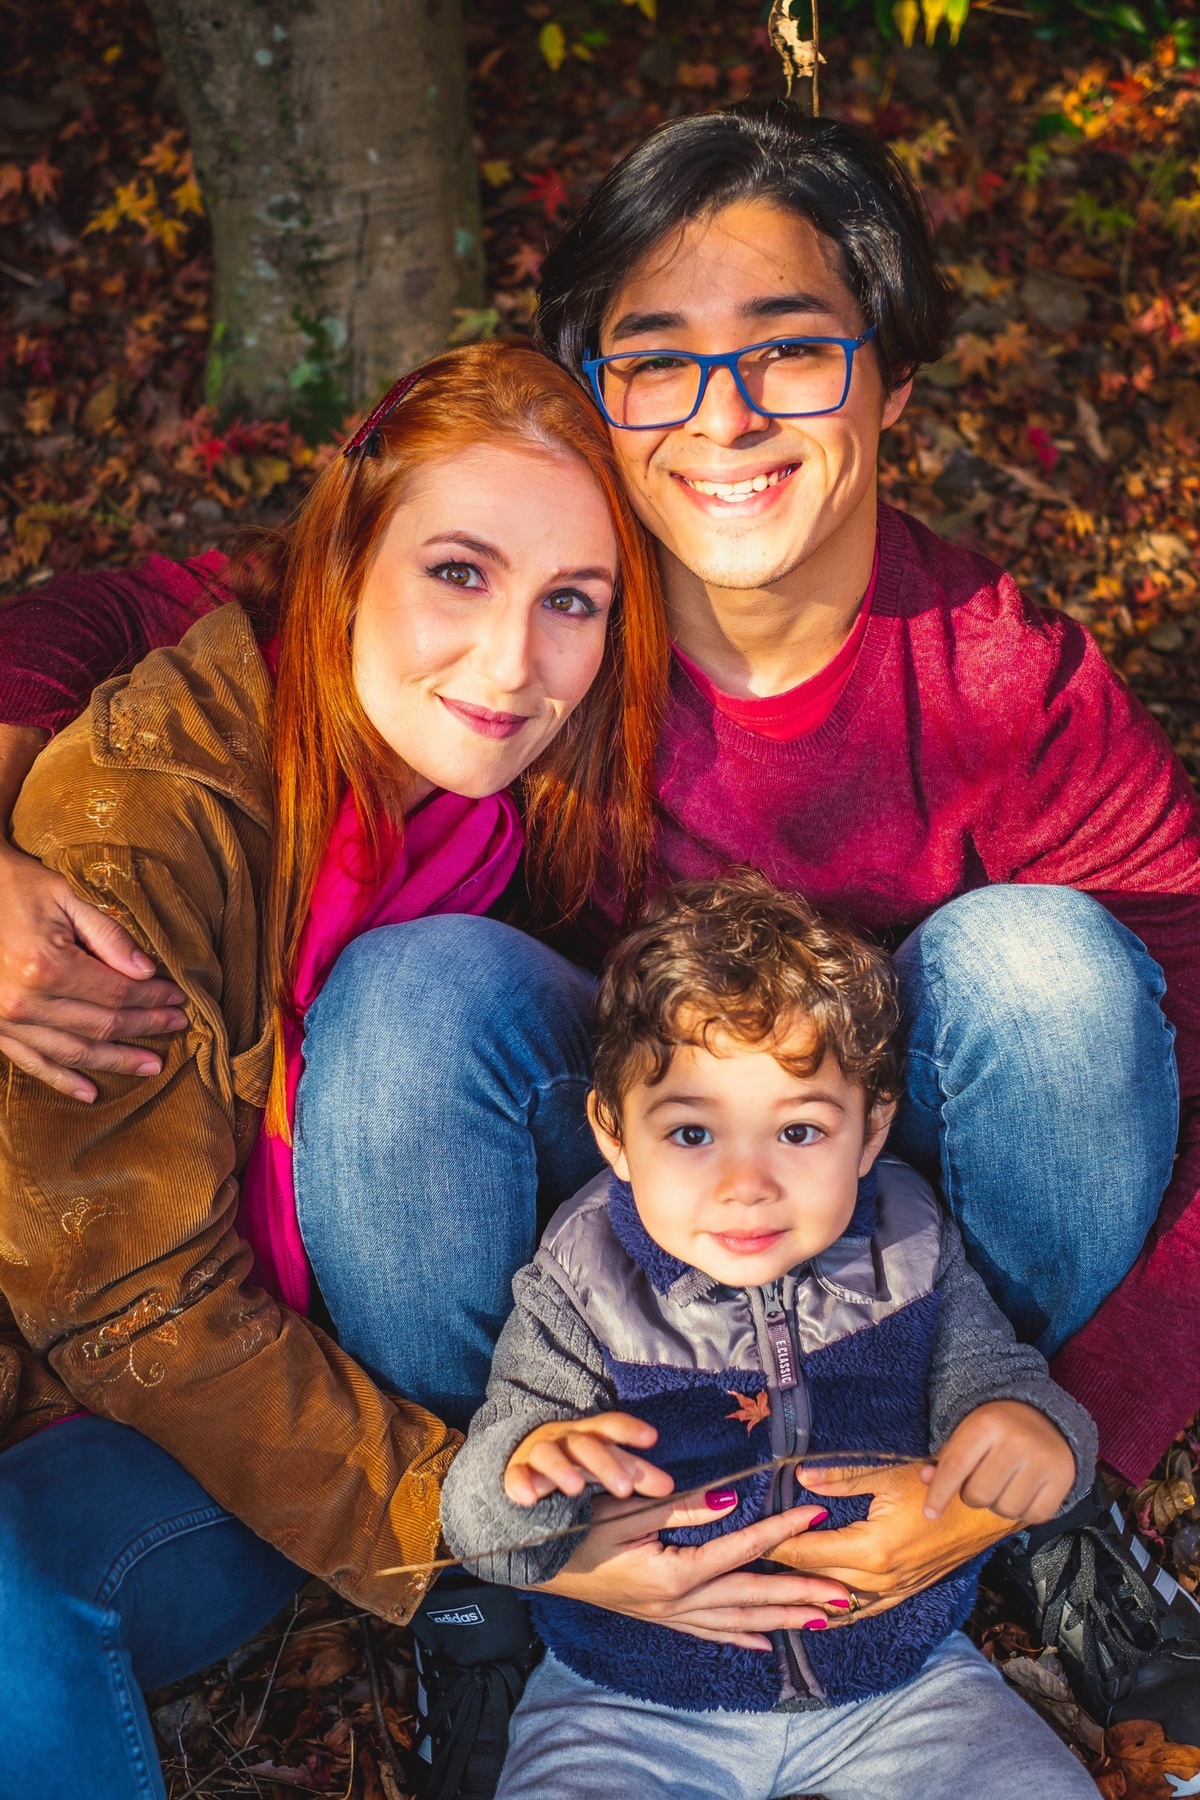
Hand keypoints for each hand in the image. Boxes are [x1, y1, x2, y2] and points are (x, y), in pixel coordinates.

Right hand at [0, 840, 187, 1100]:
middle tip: (177, 1026)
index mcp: (47, 967)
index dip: (152, 999)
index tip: (178, 998)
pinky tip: (91, 1093)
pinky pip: (33, 1063)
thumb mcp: (66, 897)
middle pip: (102, 1025)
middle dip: (145, 1027)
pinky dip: (63, 1080)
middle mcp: (26, 1002)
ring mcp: (5, 1021)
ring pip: (74, 1052)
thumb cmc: (17, 889)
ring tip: (151, 1066)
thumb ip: (109, 936)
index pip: (117, 994)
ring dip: (116, 1061)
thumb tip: (148, 972)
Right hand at [504, 1412, 674, 1506]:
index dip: (630, 1430)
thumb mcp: (606, 1465)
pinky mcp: (516, 1471)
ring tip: (576, 1489)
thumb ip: (638, 1475)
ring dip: (562, 1470)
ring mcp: (538, 1453)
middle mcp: (565, 1438)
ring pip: (550, 1455)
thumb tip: (679, 1490)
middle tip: (625, 1489)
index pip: (611, 1426)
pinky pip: (515, 1475)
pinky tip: (529, 1498)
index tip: (652, 1438)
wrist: (524, 1458)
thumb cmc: (575, 1462)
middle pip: (586, 1445)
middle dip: (605, 1464)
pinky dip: (521, 1484)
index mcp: (591, 1434)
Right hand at [534, 1489, 850, 1650]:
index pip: (740, 1550)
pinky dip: (743, 1638)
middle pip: (752, 1598)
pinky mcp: (663, 1620)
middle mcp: (679, 1603)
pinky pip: (713, 1634)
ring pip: (739, 1622)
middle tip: (843, 1592)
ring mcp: (672, 1617)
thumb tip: (728, 1501)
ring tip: (822, 1618)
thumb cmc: (579, 1531)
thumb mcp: (624, 1510)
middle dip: (800, 1594)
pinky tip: (767, 1642)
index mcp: (673, 1573)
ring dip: (783, 1619)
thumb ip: (678, 1509)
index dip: (778, 1533)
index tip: (813, 1517)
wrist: (541, 1567)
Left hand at [766, 1459, 1013, 1617]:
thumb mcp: (885, 1474)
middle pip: (817, 1580)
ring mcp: (895, 1591)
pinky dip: (840, 1613)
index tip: (746, 1541)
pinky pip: (866, 1611)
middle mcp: (881, 1579)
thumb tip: (800, 1478)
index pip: (807, 1552)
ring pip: (840, 1604)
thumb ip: (839, 1480)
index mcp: (871, 1550)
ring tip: (771, 1597)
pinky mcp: (906, 1592)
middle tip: (745, 1567)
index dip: (775, 1546)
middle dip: (782, 1573)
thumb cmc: (937, 1484)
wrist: (986, 1508)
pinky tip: (821, 1614)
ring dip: (807, 1599)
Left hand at [920, 1401, 1075, 1524]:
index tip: (930, 1512)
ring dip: (998, 1505)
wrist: (1046, 1416)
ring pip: (1005, 1510)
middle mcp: (1016, 1441)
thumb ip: (947, 1457)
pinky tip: (1023, 1492)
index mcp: (986, 1424)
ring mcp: (1043, 1460)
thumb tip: (925, 1480)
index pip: (955, 1467)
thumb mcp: (968, 1431)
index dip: (939, 1494)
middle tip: (980, 1480)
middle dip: (972, 1496)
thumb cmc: (998, 1427)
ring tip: (1003, 1484)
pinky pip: (1035, 1516)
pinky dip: (1024, 1512)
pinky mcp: (1064, 1477)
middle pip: (978, 1495)